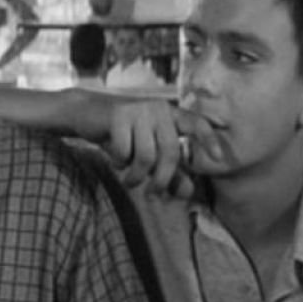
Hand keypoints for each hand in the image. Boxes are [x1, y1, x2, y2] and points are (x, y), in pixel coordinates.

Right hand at [80, 95, 222, 191]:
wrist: (84, 112)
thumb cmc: (121, 134)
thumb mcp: (145, 152)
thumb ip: (168, 171)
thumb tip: (189, 192)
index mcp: (169, 113)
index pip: (196, 123)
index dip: (209, 140)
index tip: (218, 159)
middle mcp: (158, 108)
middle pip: (170, 152)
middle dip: (162, 179)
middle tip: (152, 193)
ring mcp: (138, 109)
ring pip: (146, 156)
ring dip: (137, 176)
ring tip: (129, 180)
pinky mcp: (119, 115)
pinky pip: (124, 151)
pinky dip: (118, 162)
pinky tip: (114, 159)